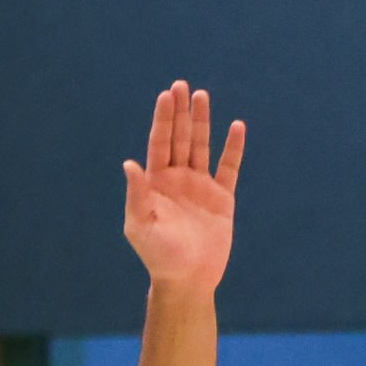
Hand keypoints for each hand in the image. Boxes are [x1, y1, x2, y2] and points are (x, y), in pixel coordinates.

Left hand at [119, 80, 245, 293]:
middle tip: (181, 85)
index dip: (163, 119)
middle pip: (179, 138)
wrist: (188, 279)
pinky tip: (236, 127)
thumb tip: (129, 163)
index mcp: (155, 183)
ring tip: (202, 95)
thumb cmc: (159, 256)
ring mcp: (200, 187)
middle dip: (180, 112)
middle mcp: (177, 179)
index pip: (159, 143)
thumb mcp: (141, 225)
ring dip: (202, 122)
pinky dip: (233, 148)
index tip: (166, 95)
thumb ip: (137, 194)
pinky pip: (229, 167)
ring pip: (201, 146)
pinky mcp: (221, 198)